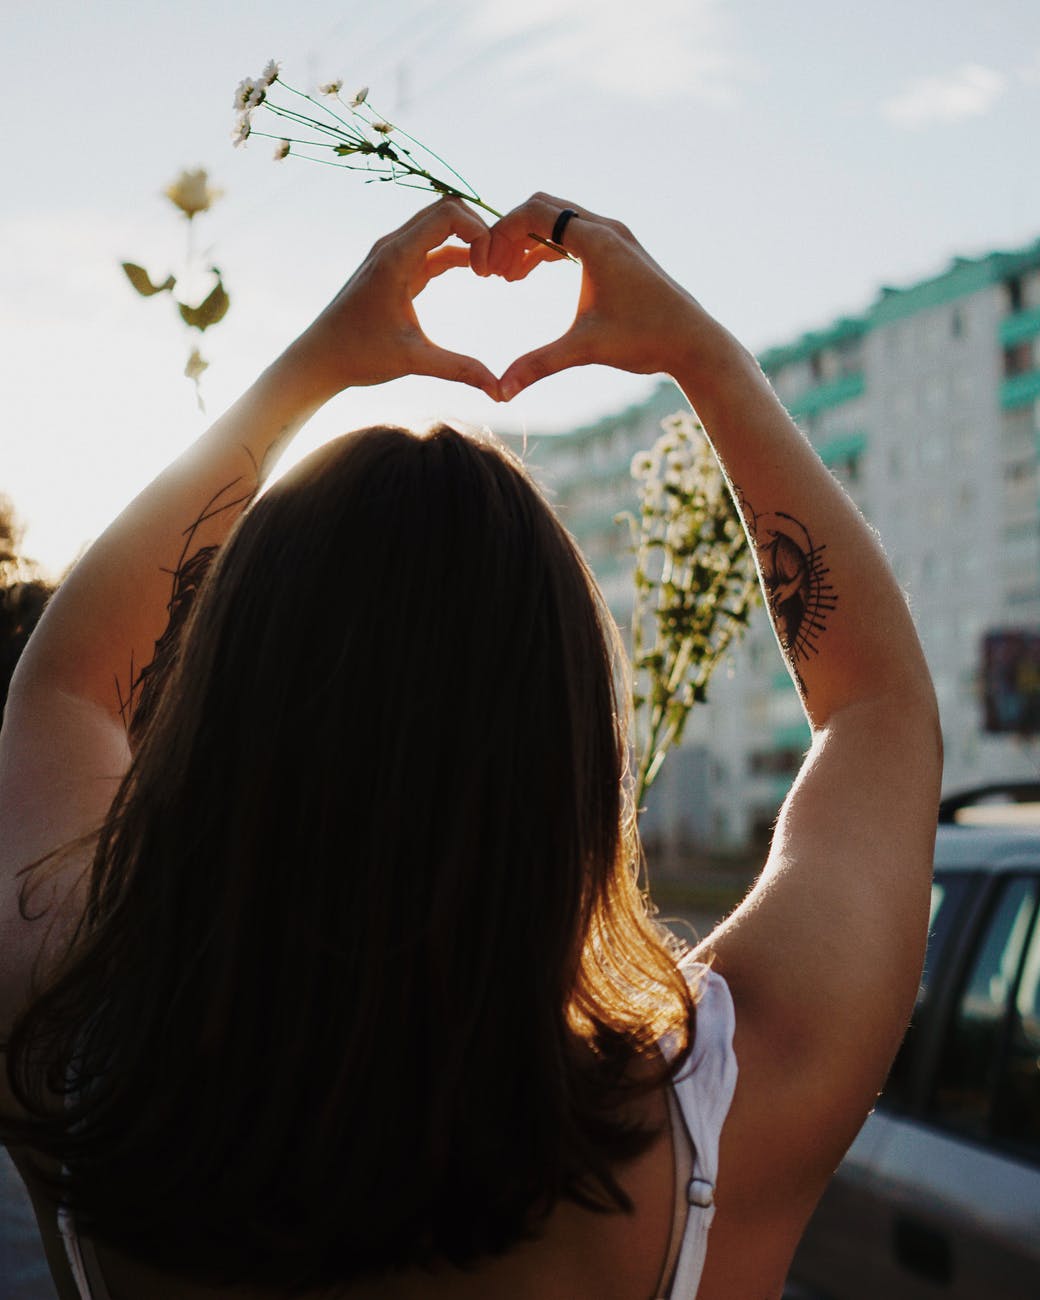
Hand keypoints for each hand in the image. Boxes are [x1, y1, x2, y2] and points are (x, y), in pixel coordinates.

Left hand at [286, 198, 499, 401]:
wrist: (320, 358)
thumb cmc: (359, 356)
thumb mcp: (413, 361)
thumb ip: (459, 369)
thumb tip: (499, 390)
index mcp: (396, 257)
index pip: (447, 214)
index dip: (479, 231)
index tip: (490, 269)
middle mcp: (393, 246)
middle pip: (446, 209)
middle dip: (479, 229)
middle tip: (498, 265)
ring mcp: (393, 254)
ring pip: (440, 225)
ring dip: (469, 239)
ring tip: (491, 269)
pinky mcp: (396, 268)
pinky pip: (433, 246)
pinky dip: (457, 252)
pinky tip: (476, 272)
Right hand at [471, 193, 709, 400]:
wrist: (694, 342)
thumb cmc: (645, 340)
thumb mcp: (585, 349)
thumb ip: (539, 364)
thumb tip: (500, 391)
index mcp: (596, 242)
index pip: (535, 213)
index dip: (501, 233)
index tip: (485, 264)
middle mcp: (607, 230)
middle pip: (544, 207)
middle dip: (511, 234)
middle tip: (491, 271)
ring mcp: (616, 238)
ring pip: (559, 220)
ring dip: (528, 242)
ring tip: (507, 278)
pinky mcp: (621, 251)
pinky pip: (574, 235)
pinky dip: (547, 248)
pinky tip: (529, 276)